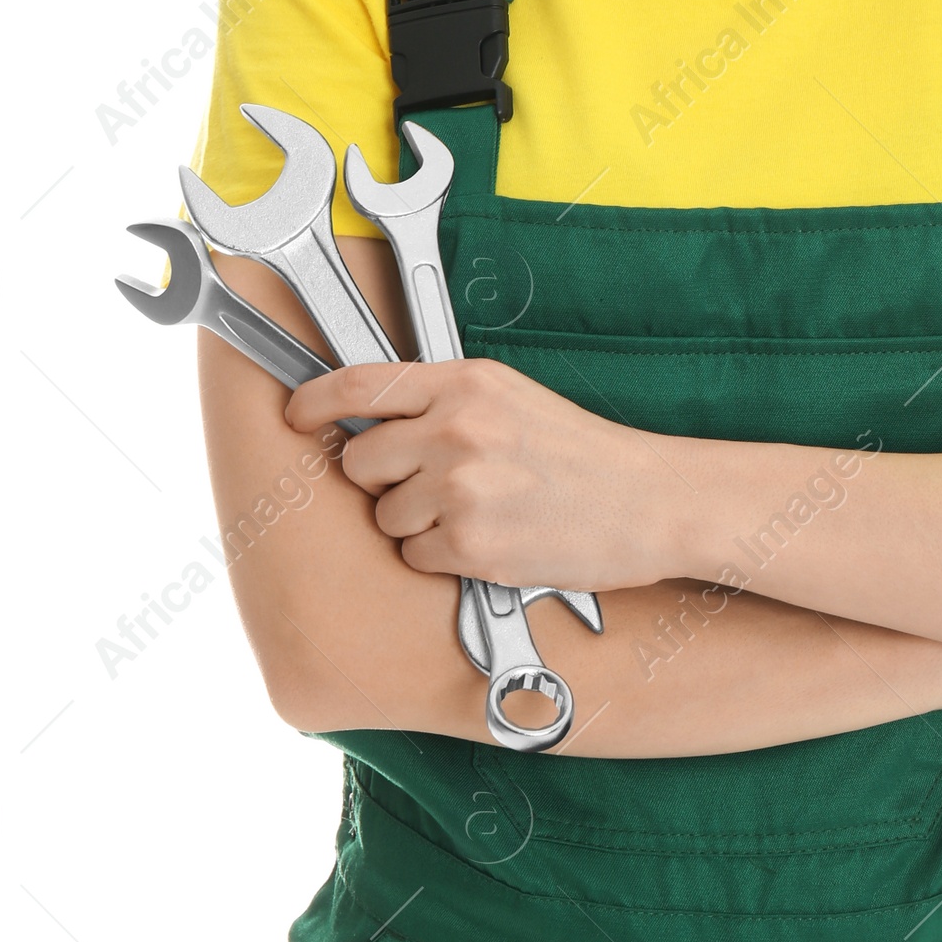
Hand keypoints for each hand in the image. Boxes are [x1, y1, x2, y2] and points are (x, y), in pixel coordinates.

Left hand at [282, 356, 688, 590]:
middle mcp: (455, 430)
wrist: (646, 502)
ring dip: (417, 523)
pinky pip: (415, 556)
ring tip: (478, 512)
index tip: (295, 414)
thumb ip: (444, 402)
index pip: (359, 384)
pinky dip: (443, 557)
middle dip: (384, 480)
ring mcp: (459, 489)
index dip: (313, 401)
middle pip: (360, 461)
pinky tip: (489, 540)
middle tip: (433, 484)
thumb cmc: (582, 454)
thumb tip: (373, 418)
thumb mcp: (512, 399)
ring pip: (385, 516)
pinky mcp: (468, 545)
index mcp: (465, 384)